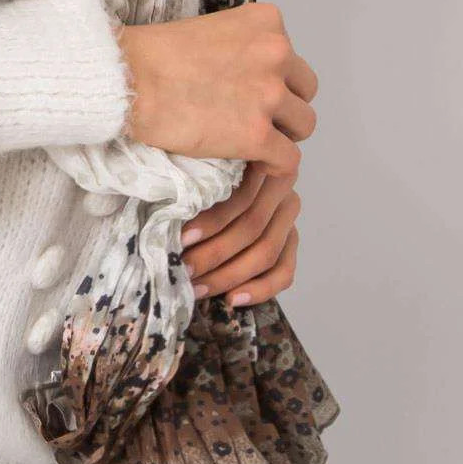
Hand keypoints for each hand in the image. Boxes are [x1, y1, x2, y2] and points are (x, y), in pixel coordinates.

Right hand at [115, 1, 317, 174]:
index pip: (292, 58)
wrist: (128, 79)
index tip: (248, 90)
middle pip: (305, 90)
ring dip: (282, 134)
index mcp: (267, 22)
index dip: (273, 78)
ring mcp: (269, 95)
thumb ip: (243, 46)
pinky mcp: (256, 135)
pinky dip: (274, 166)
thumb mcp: (212, 29)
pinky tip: (254, 163)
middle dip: (284, 106)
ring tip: (252, 140)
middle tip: (253, 116)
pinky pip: (288, 159)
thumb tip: (253, 74)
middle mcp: (277, 53)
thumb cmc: (155, 54)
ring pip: (304, 125)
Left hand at [178, 160, 300, 308]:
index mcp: (263, 165)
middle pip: (251, 228)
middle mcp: (283, 190)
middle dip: (213, 254)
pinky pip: (284, 273)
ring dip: (228, 275)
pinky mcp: (291, 244)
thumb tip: (171, 218)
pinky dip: (259, 289)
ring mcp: (289, 218)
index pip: (241, 199)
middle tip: (185, 270)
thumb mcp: (200, 172)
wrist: (222, 191)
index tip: (181, 239)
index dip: (211, 221)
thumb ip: (196, 188)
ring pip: (266, 253)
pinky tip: (233, 299)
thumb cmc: (202, 181)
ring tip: (198, 288)